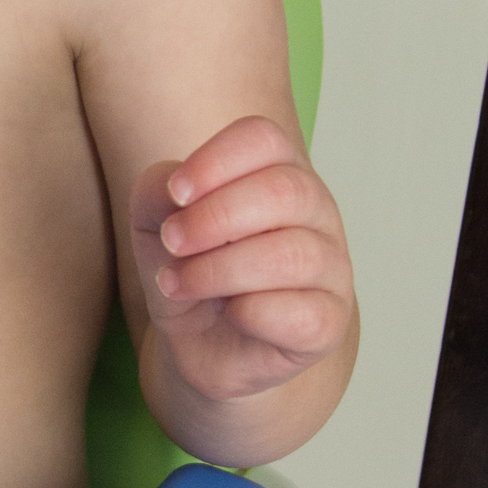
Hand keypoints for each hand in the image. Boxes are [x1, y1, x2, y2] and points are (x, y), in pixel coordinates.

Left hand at [131, 116, 354, 407]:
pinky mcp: (328, 323)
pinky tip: (227, 314)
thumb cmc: (193, 274)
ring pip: (291, 254)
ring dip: (218, 270)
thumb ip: (156, 194)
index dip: (216, 161)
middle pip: (285, 191)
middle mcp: (316, 214)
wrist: (205, 347)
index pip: (264, 139)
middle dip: (214, 218)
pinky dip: (250, 313)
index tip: (175, 194)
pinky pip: (300, 312)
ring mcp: (331, 269)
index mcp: (279, 173)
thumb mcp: (156, 227)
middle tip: (172, 244)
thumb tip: (173, 190)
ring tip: (178, 284)